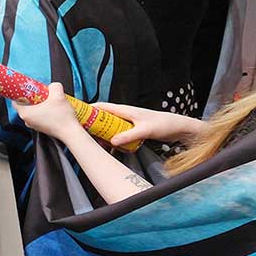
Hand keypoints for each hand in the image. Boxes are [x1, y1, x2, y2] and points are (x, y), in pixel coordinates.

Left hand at [13, 83, 86, 140]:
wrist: (70, 132)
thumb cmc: (62, 118)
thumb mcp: (58, 95)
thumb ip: (54, 86)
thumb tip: (52, 86)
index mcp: (25, 113)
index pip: (15, 100)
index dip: (20, 92)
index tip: (26, 88)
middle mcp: (27, 120)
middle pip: (24, 104)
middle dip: (31, 97)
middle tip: (39, 92)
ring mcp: (34, 125)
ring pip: (32, 110)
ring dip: (38, 103)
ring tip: (47, 99)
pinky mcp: (41, 127)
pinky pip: (38, 115)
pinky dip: (42, 110)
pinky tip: (51, 107)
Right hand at [90, 101, 206, 147]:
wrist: (178, 128)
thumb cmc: (164, 124)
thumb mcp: (145, 130)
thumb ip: (129, 135)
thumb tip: (112, 141)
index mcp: (125, 110)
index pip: (103, 106)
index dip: (89, 109)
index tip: (77, 114)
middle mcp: (125, 115)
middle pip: (103, 118)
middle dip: (92, 124)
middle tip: (81, 132)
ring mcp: (128, 123)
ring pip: (109, 127)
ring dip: (101, 134)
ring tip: (93, 142)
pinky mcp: (132, 131)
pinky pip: (116, 134)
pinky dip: (111, 140)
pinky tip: (109, 148)